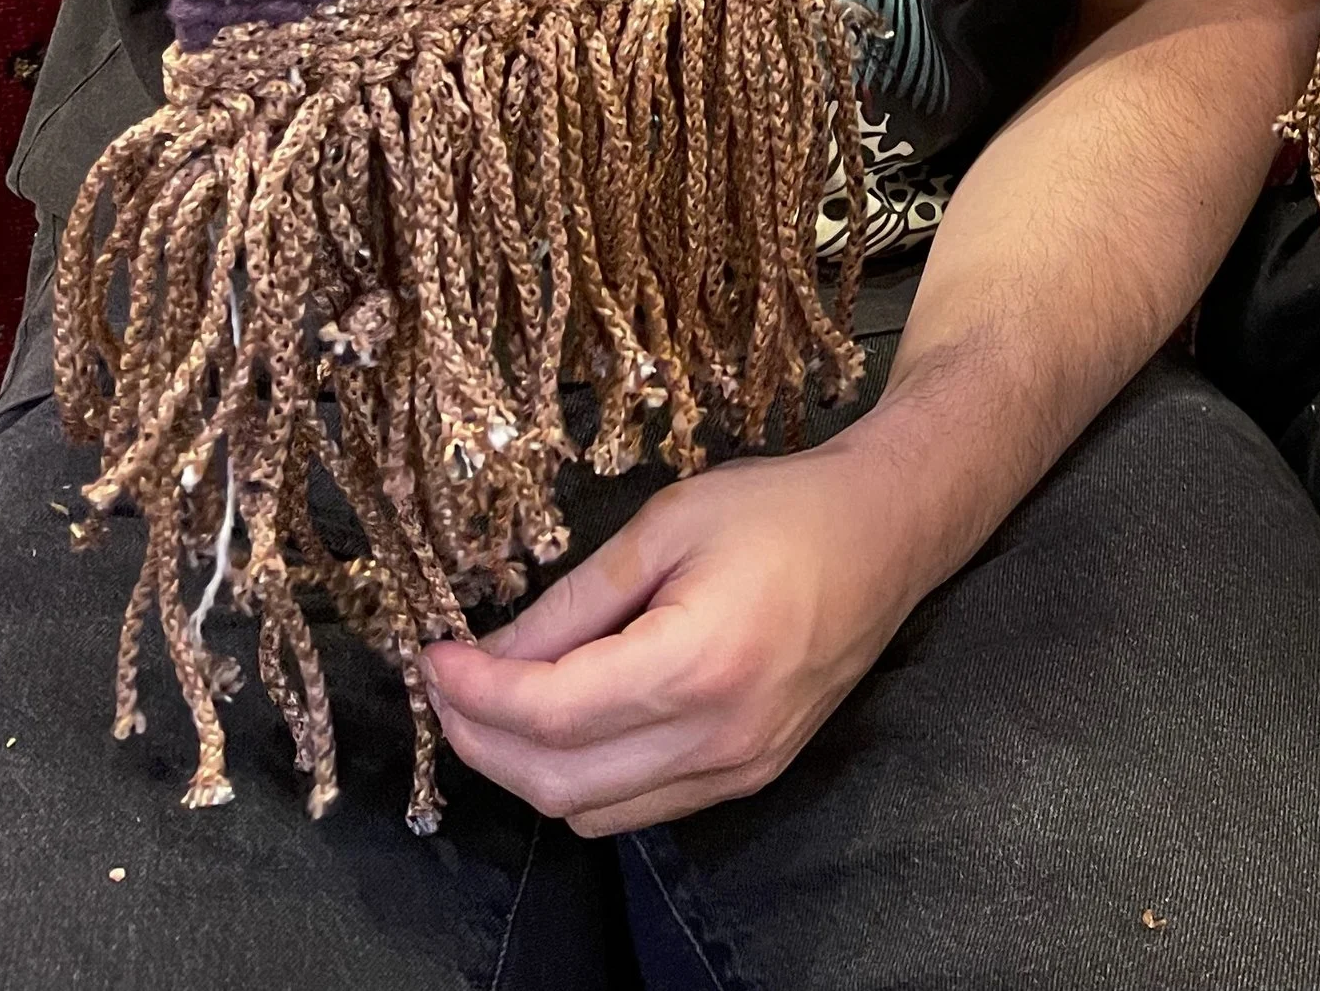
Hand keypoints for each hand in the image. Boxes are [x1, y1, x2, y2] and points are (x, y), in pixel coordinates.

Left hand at [420, 442, 921, 836]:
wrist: (888, 532)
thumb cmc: (781, 508)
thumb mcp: (669, 522)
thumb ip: (576, 599)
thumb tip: (491, 653)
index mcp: (698, 662)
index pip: (552, 713)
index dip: (476, 694)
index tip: (431, 656)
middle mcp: (720, 737)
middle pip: (559, 783)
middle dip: (483, 740)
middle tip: (448, 684)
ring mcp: (739, 769)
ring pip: (592, 811)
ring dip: (527, 769)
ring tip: (496, 702)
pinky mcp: (750, 776)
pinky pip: (639, 807)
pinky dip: (583, 778)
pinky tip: (566, 721)